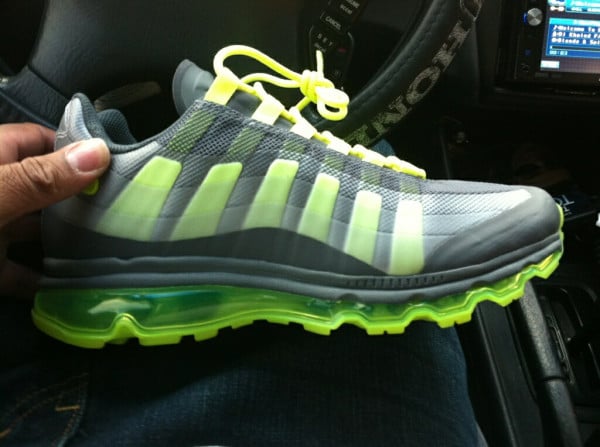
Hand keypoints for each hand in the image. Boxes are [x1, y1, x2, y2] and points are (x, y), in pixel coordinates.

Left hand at [0, 123, 109, 297]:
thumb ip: (41, 178)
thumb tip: (98, 152)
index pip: (41, 141)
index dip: (78, 149)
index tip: (118, 166)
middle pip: (46, 187)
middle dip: (81, 198)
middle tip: (124, 209)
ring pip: (36, 230)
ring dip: (65, 240)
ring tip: (107, 247)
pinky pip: (21, 270)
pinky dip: (42, 279)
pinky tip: (67, 286)